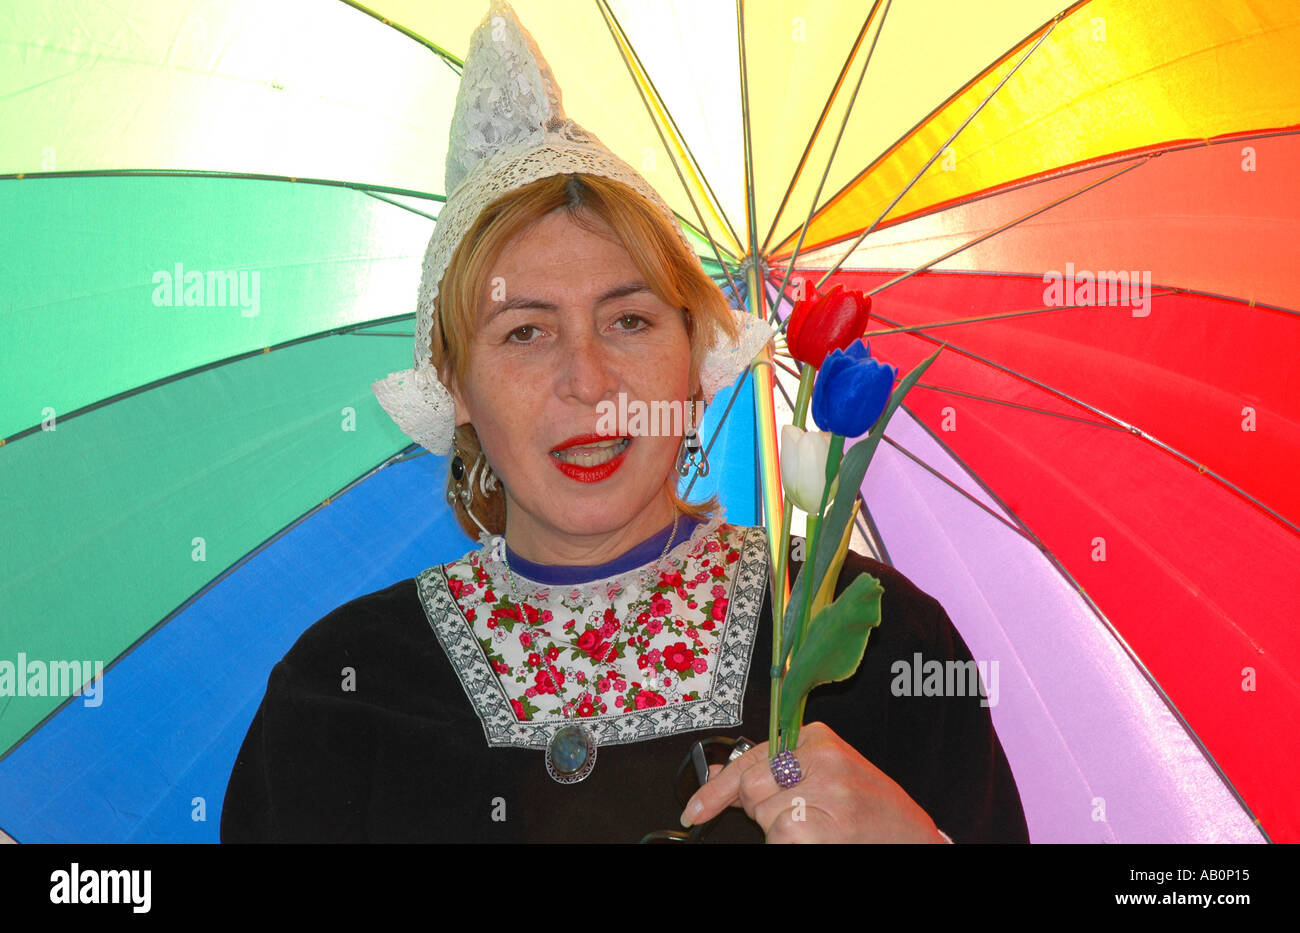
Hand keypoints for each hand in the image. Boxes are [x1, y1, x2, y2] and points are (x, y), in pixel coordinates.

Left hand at [679, 722, 946, 842]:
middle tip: (792, 815)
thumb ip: (771, 769)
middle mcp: (822, 758)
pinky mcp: (822, 826)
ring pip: (764, 816)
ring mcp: (825, 792)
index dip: (716, 788)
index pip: (751, 757)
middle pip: (751, 787)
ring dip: (779, 830)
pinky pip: (779, 838)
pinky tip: (820, 838)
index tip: (694, 809)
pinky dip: (790, 843)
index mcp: (817, 738)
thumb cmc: (868, 808)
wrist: (912, 836)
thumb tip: (714, 777)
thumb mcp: (824, 773)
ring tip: (818, 825)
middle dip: (758, 809)